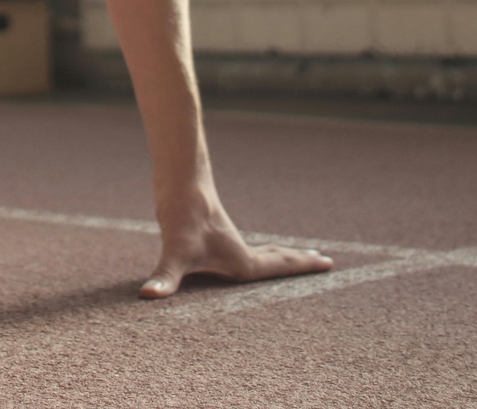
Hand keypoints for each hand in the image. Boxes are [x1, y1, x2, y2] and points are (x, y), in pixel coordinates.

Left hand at [138, 203, 334, 298]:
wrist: (177, 180)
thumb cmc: (180, 219)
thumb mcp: (174, 253)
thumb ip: (164, 278)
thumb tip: (147, 296)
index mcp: (240, 261)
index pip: (280, 267)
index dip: (303, 267)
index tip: (329, 262)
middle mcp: (237, 251)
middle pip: (277, 258)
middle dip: (299, 262)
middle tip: (324, 260)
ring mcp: (225, 241)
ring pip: (262, 251)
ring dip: (280, 256)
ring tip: (295, 257)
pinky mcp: (211, 233)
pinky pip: (243, 248)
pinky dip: (257, 252)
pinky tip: (245, 255)